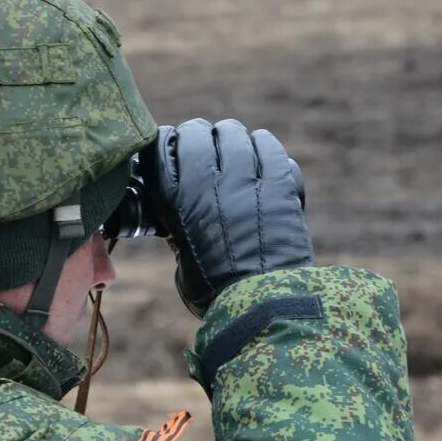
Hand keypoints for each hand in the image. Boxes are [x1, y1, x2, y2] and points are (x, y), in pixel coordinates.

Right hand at [149, 118, 313, 316]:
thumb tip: (180, 214)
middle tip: (205, 146)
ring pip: (234, 134)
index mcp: (175, 201)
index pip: (162, 147)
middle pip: (198, 133)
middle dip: (200, 136)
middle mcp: (207, 184)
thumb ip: (180, 227)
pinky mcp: (279, 186)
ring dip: (232, 138)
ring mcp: (245, 181)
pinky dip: (265, 146)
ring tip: (235, 149)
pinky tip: (262, 153)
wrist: (262, 308)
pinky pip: (271, 147)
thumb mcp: (182, 256)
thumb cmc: (217, 292)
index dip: (168, 142)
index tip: (174, 147)